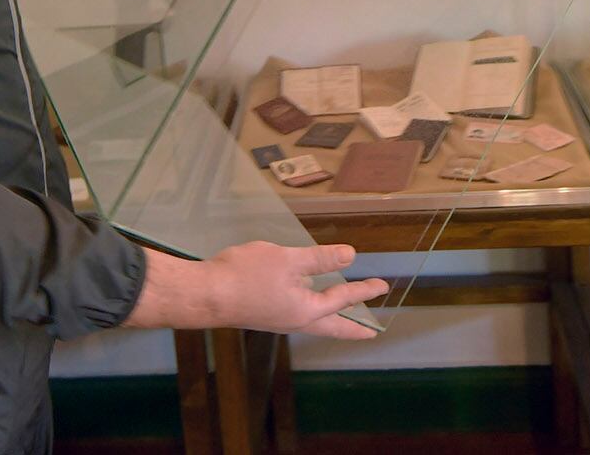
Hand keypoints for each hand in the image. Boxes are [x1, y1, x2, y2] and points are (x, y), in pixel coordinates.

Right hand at [207, 241, 386, 338]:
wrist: (206, 295)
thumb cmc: (246, 276)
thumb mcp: (287, 260)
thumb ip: (319, 259)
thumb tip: (351, 256)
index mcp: (306, 310)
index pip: (342, 299)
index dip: (363, 290)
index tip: (382, 286)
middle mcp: (296, 321)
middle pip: (332, 326)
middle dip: (353, 328)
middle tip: (371, 333)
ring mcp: (279, 319)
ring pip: (315, 321)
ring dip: (333, 319)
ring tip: (344, 317)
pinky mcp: (264, 314)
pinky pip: (299, 315)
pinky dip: (313, 311)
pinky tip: (305, 299)